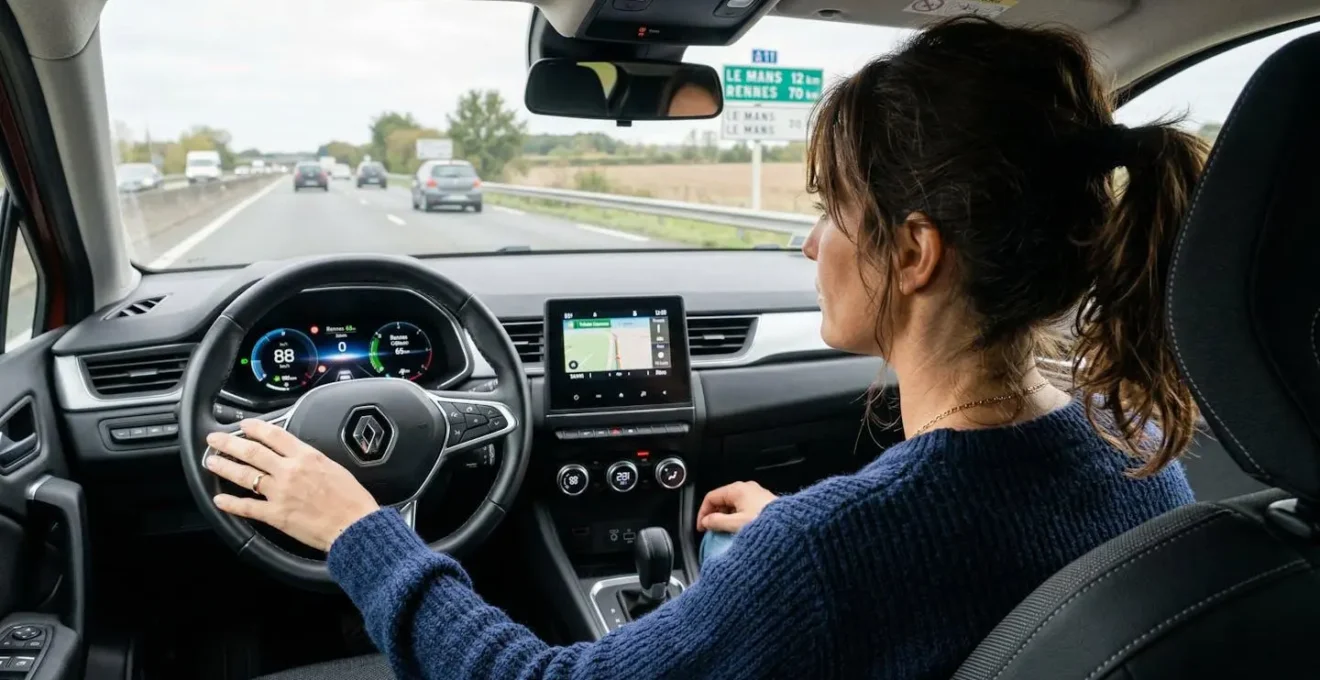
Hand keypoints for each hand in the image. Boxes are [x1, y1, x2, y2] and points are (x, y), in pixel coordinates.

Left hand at [203, 419, 379, 551]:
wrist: (354, 525)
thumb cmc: (351, 499)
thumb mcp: (335, 467)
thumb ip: (312, 459)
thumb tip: (298, 455)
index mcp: (306, 456)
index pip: (274, 435)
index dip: (254, 427)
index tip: (244, 425)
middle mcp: (289, 471)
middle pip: (252, 451)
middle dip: (229, 443)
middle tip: (214, 439)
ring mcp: (279, 493)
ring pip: (245, 475)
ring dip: (224, 467)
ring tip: (211, 462)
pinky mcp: (275, 515)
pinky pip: (247, 507)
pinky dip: (231, 503)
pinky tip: (219, 500)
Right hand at [696, 481, 777, 533]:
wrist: (792, 526)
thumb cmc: (764, 523)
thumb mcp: (736, 524)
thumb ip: (717, 522)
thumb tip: (706, 522)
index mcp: (737, 489)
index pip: (711, 497)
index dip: (703, 512)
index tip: (701, 527)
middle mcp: (746, 488)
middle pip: (722, 499)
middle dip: (714, 515)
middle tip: (712, 531)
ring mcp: (756, 494)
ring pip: (733, 504)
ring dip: (726, 517)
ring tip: (725, 532)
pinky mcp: (763, 502)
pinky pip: (743, 507)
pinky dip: (737, 517)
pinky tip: (738, 529)